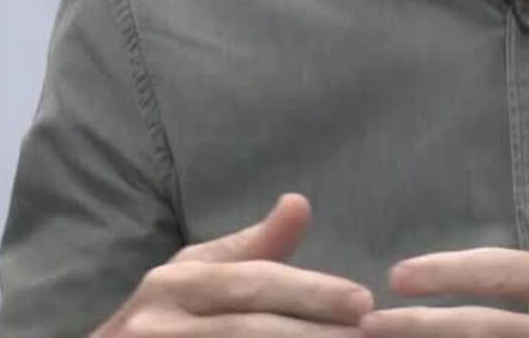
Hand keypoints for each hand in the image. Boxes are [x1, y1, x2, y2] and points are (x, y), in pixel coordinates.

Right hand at [95, 193, 373, 335]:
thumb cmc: (161, 318)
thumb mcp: (195, 274)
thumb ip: (252, 248)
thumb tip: (299, 203)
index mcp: (175, 284)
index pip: (254, 284)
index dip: (312, 293)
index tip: (364, 302)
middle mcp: (160, 325)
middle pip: (251, 331)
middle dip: (315, 335)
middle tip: (368, 335)